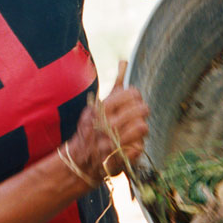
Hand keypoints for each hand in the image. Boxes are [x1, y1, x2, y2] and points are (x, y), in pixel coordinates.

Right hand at [63, 62, 148, 183]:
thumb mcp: (98, 105)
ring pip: (143, 127)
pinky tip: (130, 144)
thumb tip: (125, 61)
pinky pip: (140, 147)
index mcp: (101, 109)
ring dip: (142, 128)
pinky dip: (138, 145)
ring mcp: (112, 143)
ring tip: (136, 128)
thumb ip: (115, 85)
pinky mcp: (119, 159)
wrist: (79, 160)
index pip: (131, 94)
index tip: (133, 102)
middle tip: (139, 114)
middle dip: (142, 111)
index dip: (135, 97)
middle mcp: (106, 125)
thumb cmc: (91, 129)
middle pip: (141, 109)